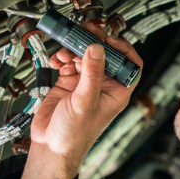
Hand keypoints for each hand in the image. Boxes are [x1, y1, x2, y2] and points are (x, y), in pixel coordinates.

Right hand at [16, 22, 142, 178]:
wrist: (50, 147)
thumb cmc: (74, 136)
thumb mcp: (85, 102)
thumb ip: (92, 74)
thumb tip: (98, 48)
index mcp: (116, 92)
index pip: (129, 64)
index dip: (122, 48)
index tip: (108, 38)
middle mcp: (103, 85)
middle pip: (104, 54)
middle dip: (93, 42)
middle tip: (84, 31)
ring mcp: (85, 82)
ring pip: (84, 55)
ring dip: (73, 50)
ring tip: (64, 52)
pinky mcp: (69, 82)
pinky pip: (68, 61)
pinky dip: (61, 58)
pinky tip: (56, 61)